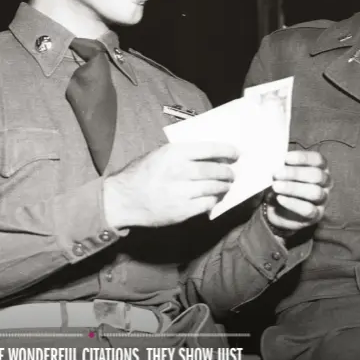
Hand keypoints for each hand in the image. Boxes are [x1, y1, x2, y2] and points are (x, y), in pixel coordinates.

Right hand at [102, 142, 237, 228]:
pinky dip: (214, 200)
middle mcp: (179, 171)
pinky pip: (207, 204)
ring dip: (224, 187)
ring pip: (214, 188)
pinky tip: (213, 198)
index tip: (236, 153)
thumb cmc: (141, 174)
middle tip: (232, 173)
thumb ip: (183, 154)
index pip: (210, 149)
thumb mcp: (159, 154)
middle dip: (228, 172)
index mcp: (174, 153)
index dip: (227, 151)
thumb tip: (211, 156)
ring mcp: (181, 192)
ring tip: (226, 185)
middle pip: (215, 170)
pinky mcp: (182, 211)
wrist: (122, 199)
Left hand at [264, 150, 331, 233]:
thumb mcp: (282, 172)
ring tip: (276, 186)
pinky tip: (280, 199)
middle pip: (317, 175)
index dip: (302, 158)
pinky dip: (293, 204)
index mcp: (319, 167)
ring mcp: (323, 199)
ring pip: (315, 192)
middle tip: (276, 174)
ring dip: (293, 188)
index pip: (317, 159)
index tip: (285, 158)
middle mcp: (325, 182)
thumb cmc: (282, 183)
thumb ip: (282, 166)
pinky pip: (308, 210)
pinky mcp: (316, 215)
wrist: (278, 208)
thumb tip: (273, 160)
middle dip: (295, 173)